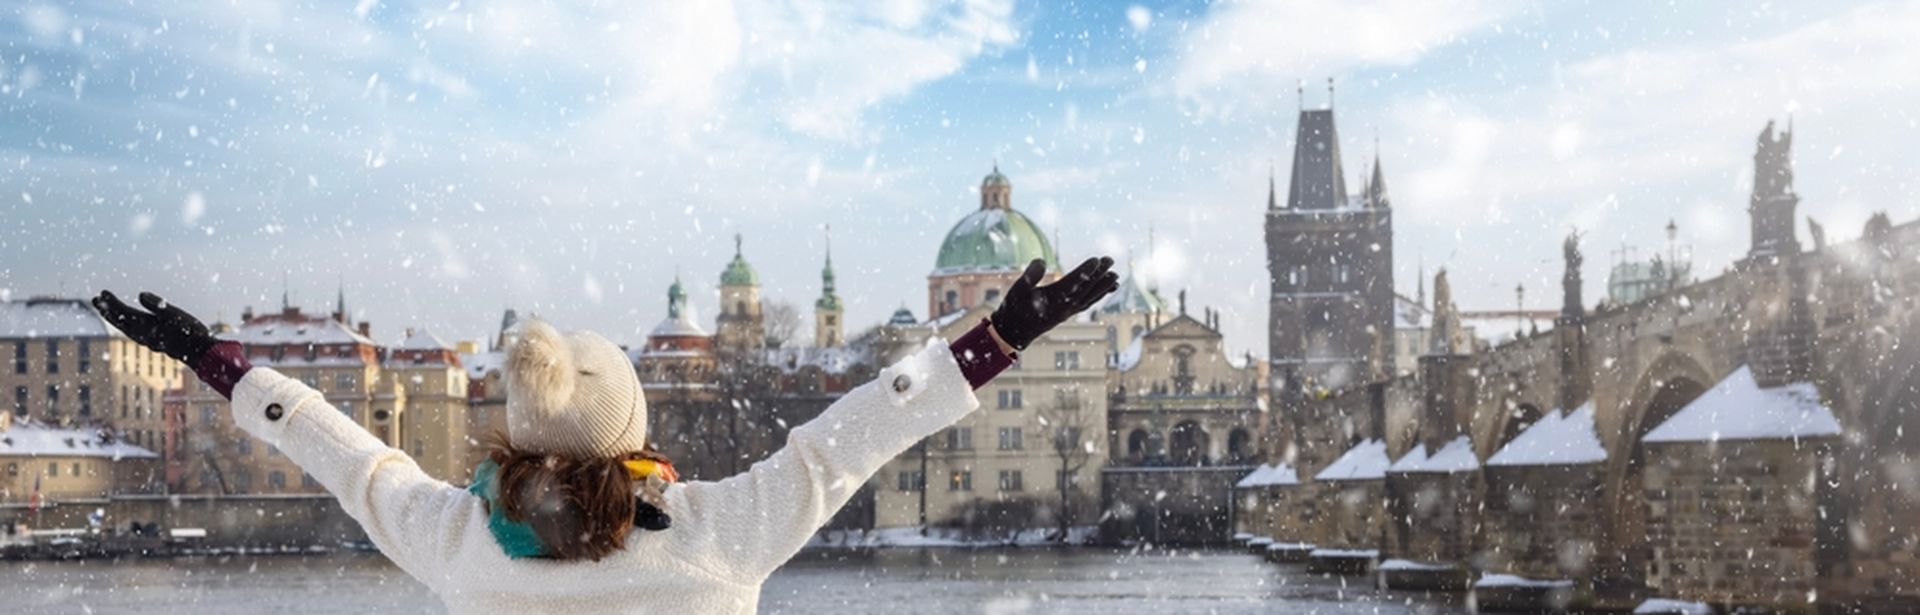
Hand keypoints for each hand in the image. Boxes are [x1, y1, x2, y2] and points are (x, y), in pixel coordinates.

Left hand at [92, 291, 218, 364]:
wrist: (199, 353)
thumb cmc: (189, 331)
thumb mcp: (175, 313)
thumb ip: (157, 304)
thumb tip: (141, 295)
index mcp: (145, 324)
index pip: (122, 312)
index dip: (111, 302)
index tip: (102, 293)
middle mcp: (142, 333)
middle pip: (119, 321)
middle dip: (107, 311)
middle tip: (96, 300)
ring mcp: (147, 339)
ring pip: (125, 328)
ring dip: (114, 319)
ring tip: (107, 311)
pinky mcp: (154, 342)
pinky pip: (133, 333)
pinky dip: (125, 326)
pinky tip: (129, 326)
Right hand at [988, 257, 1117, 350]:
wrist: (1014, 332)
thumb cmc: (1014, 308)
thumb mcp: (1017, 289)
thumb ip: (1029, 275)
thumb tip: (1041, 261)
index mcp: (1052, 300)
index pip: (1072, 284)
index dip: (1085, 272)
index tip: (1097, 260)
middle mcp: (1063, 307)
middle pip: (1085, 289)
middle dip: (1099, 275)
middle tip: (1111, 260)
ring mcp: (1067, 312)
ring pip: (1089, 298)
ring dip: (1103, 286)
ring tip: (1116, 276)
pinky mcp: (1068, 314)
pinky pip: (1087, 304)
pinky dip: (1099, 296)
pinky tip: (1107, 289)